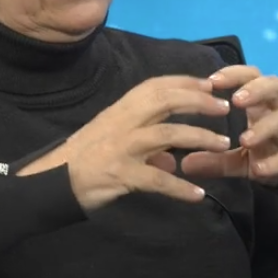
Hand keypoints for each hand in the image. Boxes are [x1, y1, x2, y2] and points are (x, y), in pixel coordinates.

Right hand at [17, 76, 231, 210]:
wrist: (53, 179)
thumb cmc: (84, 156)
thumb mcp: (113, 141)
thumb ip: (146, 148)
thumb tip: (172, 162)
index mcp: (120, 109)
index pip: (155, 86)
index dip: (184, 81)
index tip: (210, 82)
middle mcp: (123, 122)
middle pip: (164, 101)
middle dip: (197, 100)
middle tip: (224, 107)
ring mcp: (122, 147)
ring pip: (166, 134)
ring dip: (198, 137)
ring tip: (222, 144)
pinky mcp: (121, 173)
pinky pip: (156, 180)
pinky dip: (180, 188)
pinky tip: (197, 195)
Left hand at [180, 66, 277, 194]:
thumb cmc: (276, 157)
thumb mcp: (241, 161)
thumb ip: (216, 160)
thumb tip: (183, 164)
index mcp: (264, 107)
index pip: (253, 76)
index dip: (234, 74)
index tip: (210, 81)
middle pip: (277, 86)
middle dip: (256, 88)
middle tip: (235, 100)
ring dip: (265, 126)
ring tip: (244, 140)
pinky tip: (260, 170)